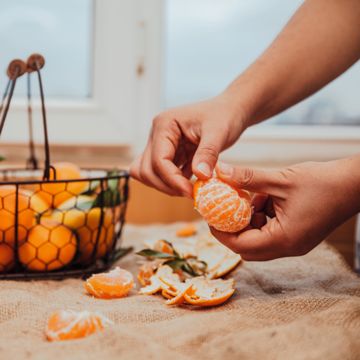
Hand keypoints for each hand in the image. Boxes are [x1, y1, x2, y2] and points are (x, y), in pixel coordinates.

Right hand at [130, 94, 245, 196]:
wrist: (230, 110)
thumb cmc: (224, 115)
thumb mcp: (218, 133)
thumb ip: (208, 153)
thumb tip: (201, 175)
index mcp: (164, 125)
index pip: (158, 160)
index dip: (173, 180)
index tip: (191, 192)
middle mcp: (157, 134)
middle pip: (147, 170)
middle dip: (166, 185)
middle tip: (191, 193)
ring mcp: (160, 145)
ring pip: (149, 173)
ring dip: (166, 185)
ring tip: (189, 189)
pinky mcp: (169, 154)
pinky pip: (162, 174)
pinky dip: (173, 182)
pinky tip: (191, 183)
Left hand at [211, 157, 359, 260]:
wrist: (354, 184)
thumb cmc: (322, 182)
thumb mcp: (280, 179)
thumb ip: (248, 177)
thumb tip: (220, 171)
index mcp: (283, 239)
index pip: (240, 246)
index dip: (220, 232)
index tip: (209, 215)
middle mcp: (288, 247)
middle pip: (248, 247)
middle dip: (232, 228)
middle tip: (223, 208)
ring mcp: (293, 243)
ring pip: (258, 239)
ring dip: (248, 221)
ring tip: (251, 198)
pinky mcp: (297, 235)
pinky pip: (270, 231)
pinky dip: (262, 217)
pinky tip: (265, 198)